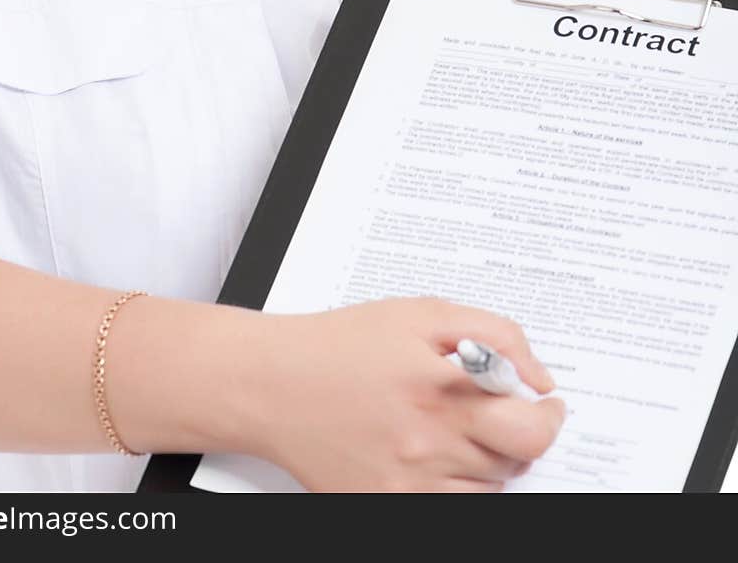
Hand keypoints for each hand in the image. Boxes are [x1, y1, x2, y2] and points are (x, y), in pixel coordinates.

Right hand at [250, 296, 565, 491]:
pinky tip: (437, 457)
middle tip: (503, 413)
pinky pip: (451, 510)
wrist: (273, 384)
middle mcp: (427, 443)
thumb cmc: (341, 343)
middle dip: (520, 434)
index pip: (529, 429)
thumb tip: (538, 377)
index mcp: (440, 389)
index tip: (547, 404)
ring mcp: (407, 485)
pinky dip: (457, 488)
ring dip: (489, 462)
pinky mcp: (386, 506)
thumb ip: (493, 334)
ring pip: (488, 490)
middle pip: (513, 462)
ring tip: (458, 429)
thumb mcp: (422, 313)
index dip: (550, 419)